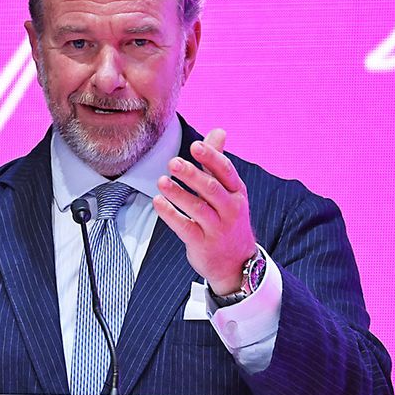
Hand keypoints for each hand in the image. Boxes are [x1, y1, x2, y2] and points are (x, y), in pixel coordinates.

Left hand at [152, 128, 255, 294]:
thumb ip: (217, 162)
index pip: (225, 171)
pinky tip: (158, 202)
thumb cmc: (228, 219)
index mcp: (237, 192)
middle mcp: (231, 210)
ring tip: (161, 181)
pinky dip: (170, 214)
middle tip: (172, 162)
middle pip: (211, 189)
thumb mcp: (229, 191)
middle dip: (192, 174)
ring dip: (178, 193)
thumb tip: (218, 131)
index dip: (211, 157)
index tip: (194, 145)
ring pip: (197, 208)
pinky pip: (185, 227)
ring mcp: (217, 229)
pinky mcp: (202, 244)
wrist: (237, 263)